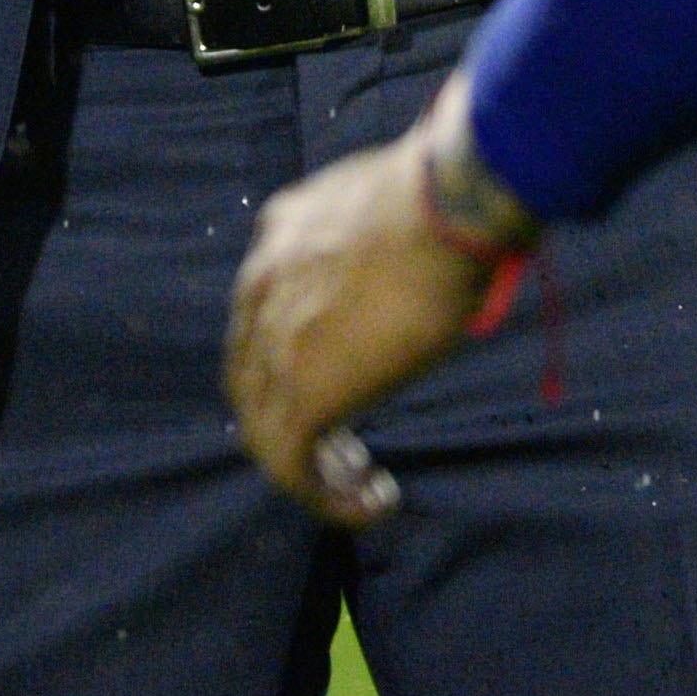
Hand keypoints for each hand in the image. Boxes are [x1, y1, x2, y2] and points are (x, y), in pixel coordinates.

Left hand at [224, 80, 531, 527]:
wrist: (446, 209)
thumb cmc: (443, 196)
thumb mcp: (385, 203)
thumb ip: (374, 236)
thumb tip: (419, 250)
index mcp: (279, 236)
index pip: (260, 316)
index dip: (292, 358)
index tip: (348, 377)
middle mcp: (262, 287)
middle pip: (250, 377)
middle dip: (290, 416)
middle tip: (346, 446)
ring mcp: (275, 342)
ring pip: (263, 428)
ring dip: (309, 465)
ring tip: (362, 483)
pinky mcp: (303, 392)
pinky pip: (292, 466)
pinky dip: (327, 496)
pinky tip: (376, 499)